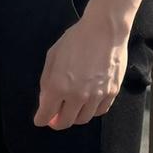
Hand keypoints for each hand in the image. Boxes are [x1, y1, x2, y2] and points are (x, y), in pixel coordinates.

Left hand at [34, 16, 127, 130]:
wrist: (104, 30)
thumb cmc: (77, 39)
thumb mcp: (53, 55)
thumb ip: (47, 81)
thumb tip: (46, 100)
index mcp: (58, 85)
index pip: (46, 114)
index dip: (41, 119)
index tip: (41, 119)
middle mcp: (77, 96)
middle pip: (65, 122)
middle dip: (57, 122)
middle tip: (55, 117)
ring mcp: (96, 96)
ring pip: (83, 119)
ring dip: (74, 117)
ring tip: (72, 108)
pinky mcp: (111, 94)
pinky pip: (99, 111)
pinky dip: (91, 111)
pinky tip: (88, 103)